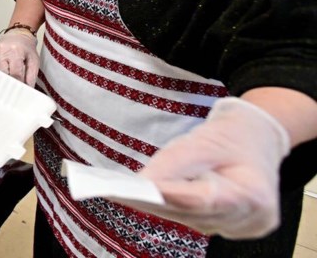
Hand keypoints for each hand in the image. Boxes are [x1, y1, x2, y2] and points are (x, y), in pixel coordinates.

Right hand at [0, 30, 38, 85]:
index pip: (15, 74)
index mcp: (15, 51)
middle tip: (14, 88)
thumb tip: (27, 89)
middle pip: (3, 74)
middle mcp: (2, 50)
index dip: (18, 84)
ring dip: (4, 78)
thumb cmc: (26, 47)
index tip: (20, 91)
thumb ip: (31, 77)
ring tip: (11, 77)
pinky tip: (5, 70)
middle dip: (9, 83)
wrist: (18, 34)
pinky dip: (0, 73)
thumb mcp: (34, 61)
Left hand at [119, 97, 290, 238]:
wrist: (257, 140)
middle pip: (192, 213)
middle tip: (113, 192)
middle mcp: (252, 218)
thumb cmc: (230, 139)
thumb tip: (142, 182)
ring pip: (190, 219)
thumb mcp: (202, 141)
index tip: (136, 190)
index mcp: (253, 193)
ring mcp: (243, 228)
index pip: (202, 199)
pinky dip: (174, 208)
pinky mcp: (233, 230)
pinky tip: (150, 198)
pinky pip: (195, 220)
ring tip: (122, 194)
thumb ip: (173, 164)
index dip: (168, 196)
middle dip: (152, 202)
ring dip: (159, 206)